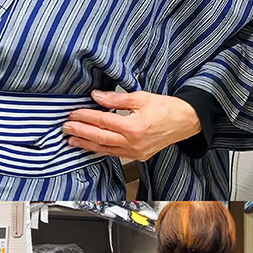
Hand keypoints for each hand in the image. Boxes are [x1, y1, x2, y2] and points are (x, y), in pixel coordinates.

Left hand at [62, 91, 200, 161]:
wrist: (187, 122)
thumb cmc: (167, 109)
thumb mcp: (141, 97)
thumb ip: (116, 98)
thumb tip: (96, 96)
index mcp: (134, 127)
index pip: (102, 121)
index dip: (85, 117)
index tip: (73, 113)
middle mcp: (134, 143)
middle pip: (100, 137)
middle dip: (80, 132)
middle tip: (66, 127)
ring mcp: (136, 152)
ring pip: (105, 149)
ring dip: (86, 144)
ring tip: (71, 140)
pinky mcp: (138, 156)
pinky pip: (114, 154)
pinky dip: (100, 150)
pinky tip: (90, 146)